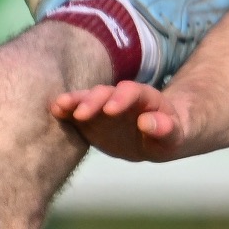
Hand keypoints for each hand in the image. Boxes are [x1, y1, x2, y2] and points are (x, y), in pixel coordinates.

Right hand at [50, 81, 186, 161]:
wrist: (155, 136)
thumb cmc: (169, 135)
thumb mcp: (174, 136)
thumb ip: (166, 129)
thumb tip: (148, 122)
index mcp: (145, 98)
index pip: (133, 92)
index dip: (122, 98)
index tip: (111, 110)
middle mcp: (121, 97)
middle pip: (106, 92)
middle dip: (93, 100)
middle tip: (80, 113)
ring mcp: (104, 106)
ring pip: (88, 98)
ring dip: (74, 101)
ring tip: (57, 106)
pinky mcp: (91, 118)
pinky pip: (77, 112)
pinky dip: (65, 111)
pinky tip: (54, 111)